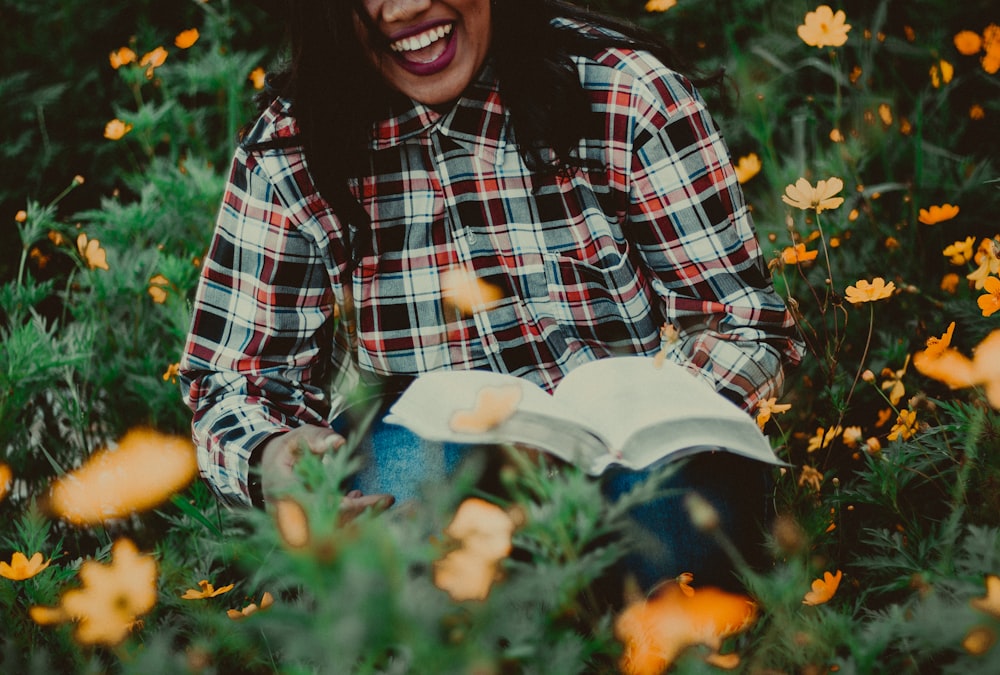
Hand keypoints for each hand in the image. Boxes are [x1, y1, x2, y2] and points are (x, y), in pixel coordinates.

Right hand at [259, 425, 393, 518]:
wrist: (266, 468)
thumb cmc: (285, 450)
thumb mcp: (298, 437)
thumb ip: (317, 438)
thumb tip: (339, 442)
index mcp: (285, 494)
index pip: (325, 508)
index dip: (355, 507)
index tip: (384, 499)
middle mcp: (291, 517)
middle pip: (335, 526)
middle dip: (367, 516)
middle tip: (392, 502)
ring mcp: (299, 526)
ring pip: (337, 531)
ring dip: (363, 519)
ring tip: (386, 501)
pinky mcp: (308, 529)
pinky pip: (334, 529)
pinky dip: (353, 518)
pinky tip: (361, 497)